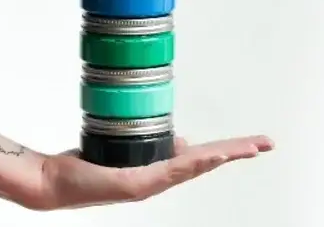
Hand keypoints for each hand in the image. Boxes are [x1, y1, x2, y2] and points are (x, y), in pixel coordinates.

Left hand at [23, 135, 273, 209]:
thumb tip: (183, 138)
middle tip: (267, 144)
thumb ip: (158, 146)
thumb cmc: (90, 165)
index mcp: (160, 169)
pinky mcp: (137, 184)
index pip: (202, 156)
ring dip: (224, 155)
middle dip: (238, 152)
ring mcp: (151, 183)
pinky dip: (194, 161)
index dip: (230, 150)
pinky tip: (210, 153)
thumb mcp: (129, 150)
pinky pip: (171, 170)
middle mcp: (160, 178)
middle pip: (207, 162)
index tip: (254, 143)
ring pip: (195, 166)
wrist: (57, 183)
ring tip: (250, 147)